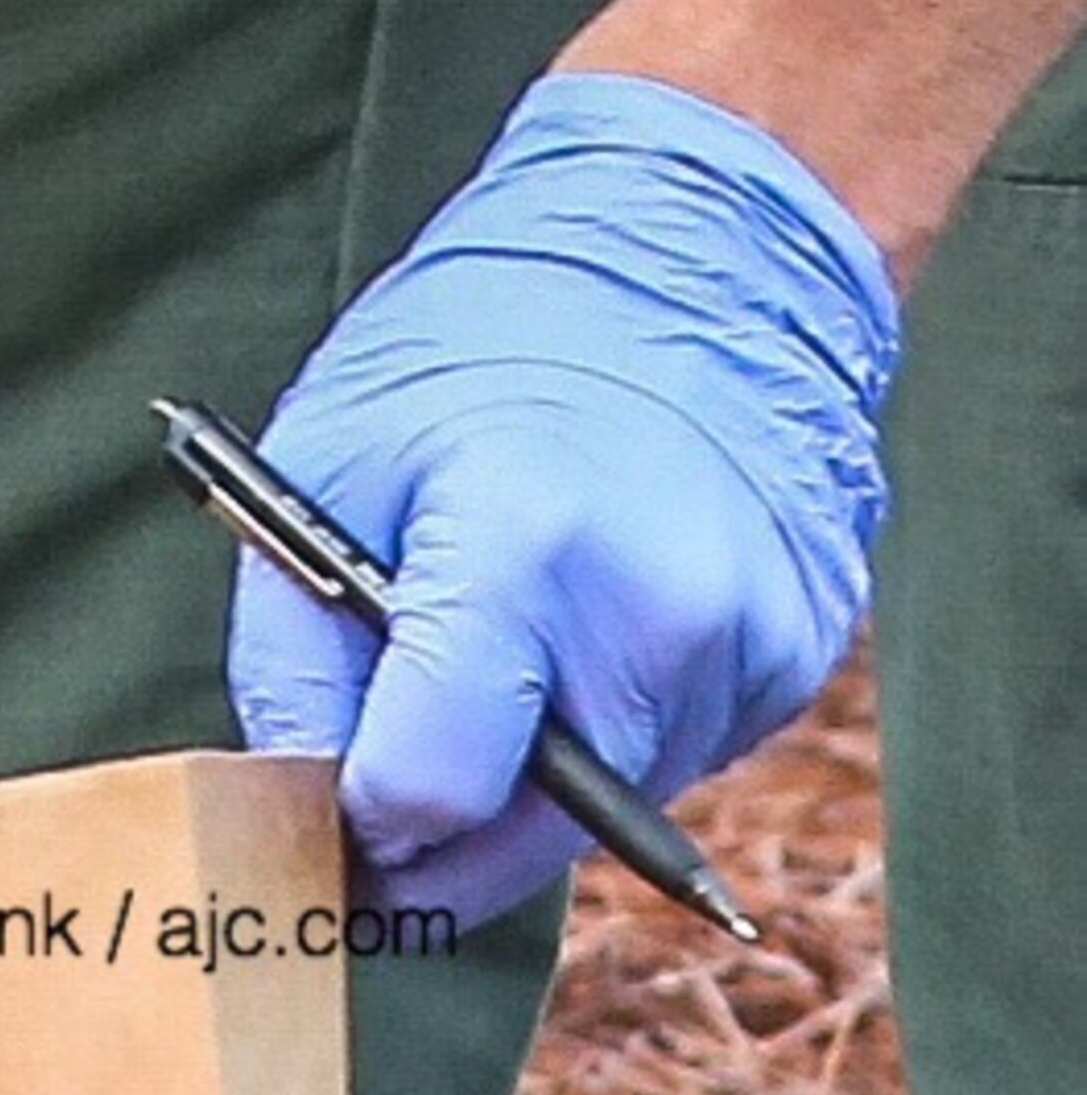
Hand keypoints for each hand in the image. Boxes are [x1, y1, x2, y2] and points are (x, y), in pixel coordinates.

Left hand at [224, 73, 899, 923]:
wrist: (689, 256)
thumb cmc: (475, 349)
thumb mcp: (324, 468)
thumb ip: (294, 650)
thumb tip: (292, 797)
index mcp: (522, 549)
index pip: (427, 789)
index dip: (355, 824)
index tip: (320, 815)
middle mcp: (660, 612)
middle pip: (522, 837)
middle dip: (435, 839)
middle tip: (373, 801)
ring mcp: (751, 641)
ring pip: (601, 812)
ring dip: (528, 785)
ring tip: (494, 659)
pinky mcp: (802, 656)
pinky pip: (676, 756)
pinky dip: (610, 733)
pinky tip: (583, 632)